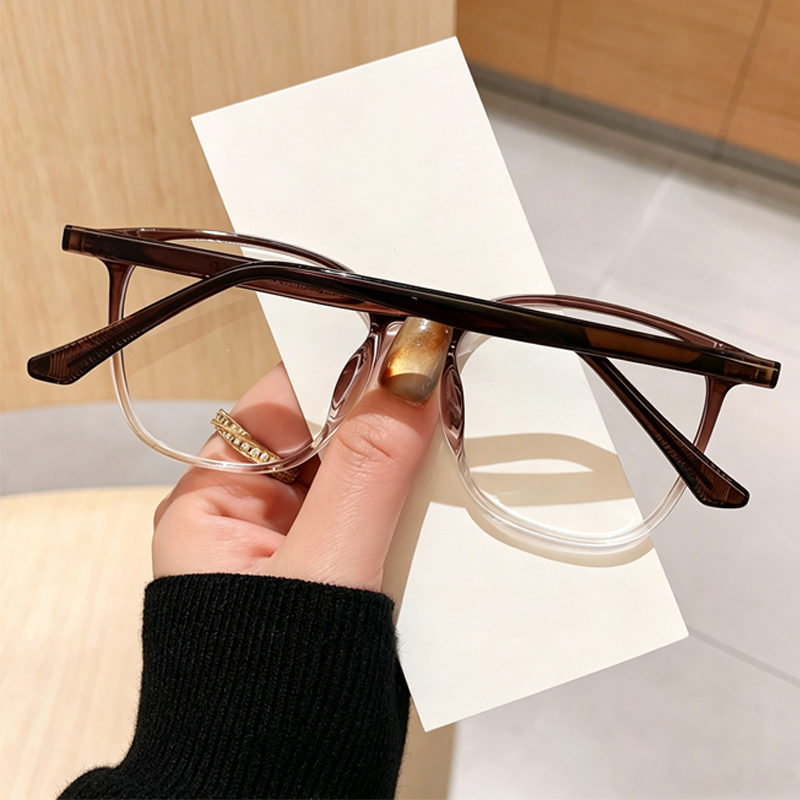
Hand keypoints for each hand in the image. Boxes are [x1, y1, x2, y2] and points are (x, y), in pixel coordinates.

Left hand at [152, 319, 447, 591]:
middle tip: (451, 393)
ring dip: (409, 468)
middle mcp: (250, 517)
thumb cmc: (274, 683)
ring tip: (460, 448)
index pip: (284, 401)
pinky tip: (450, 497)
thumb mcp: (324, 564)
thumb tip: (410, 371)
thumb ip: (367, 469)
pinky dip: (413, 507)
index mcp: (212, 504)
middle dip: (389, 419)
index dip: (347, 369)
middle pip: (329, 437)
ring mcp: (294, 548)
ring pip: (361, 477)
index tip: (411, 343)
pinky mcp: (335, 575)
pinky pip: (378, 518)